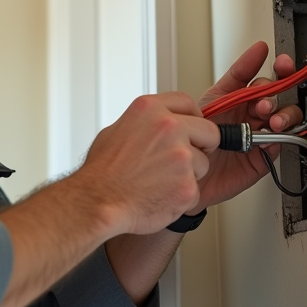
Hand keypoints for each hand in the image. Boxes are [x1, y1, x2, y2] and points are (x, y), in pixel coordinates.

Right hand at [70, 92, 220, 235]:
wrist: (96, 202)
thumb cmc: (101, 171)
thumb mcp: (117, 130)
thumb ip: (145, 123)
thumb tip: (158, 124)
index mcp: (150, 110)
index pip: (188, 103)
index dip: (191, 119)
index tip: (190, 129)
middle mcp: (170, 128)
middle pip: (209, 132)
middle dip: (201, 146)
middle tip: (181, 160)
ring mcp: (181, 156)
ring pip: (203, 164)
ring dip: (188, 175)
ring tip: (158, 182)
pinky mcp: (187, 184)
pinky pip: (194, 190)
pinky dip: (180, 197)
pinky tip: (158, 196)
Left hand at [189, 41, 303, 212]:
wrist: (187, 171)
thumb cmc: (193, 137)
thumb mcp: (213, 100)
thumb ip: (237, 77)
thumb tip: (259, 50)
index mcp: (241, 98)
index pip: (265, 78)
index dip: (278, 68)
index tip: (281, 61)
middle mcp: (253, 114)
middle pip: (280, 97)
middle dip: (277, 95)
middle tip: (265, 102)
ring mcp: (261, 134)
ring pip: (287, 118)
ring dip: (285, 115)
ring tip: (273, 121)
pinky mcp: (264, 157)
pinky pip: (282, 145)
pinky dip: (281, 139)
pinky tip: (272, 137)